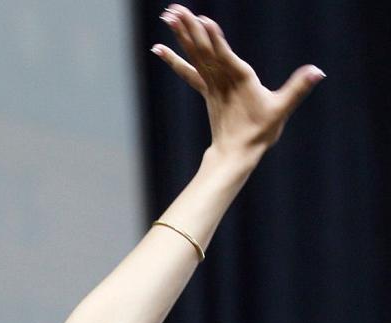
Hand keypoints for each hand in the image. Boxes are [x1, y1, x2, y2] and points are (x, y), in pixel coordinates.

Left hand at [152, 6, 323, 157]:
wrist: (236, 154)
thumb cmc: (259, 133)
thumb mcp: (281, 110)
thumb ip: (297, 89)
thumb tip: (318, 72)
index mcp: (239, 80)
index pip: (224, 56)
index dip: (214, 39)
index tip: (202, 20)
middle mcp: (221, 80)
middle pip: (203, 50)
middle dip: (189, 28)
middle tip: (174, 9)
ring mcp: (211, 85)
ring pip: (194, 55)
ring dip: (181, 34)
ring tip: (168, 15)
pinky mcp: (206, 90)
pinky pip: (188, 70)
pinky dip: (174, 58)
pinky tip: (159, 48)